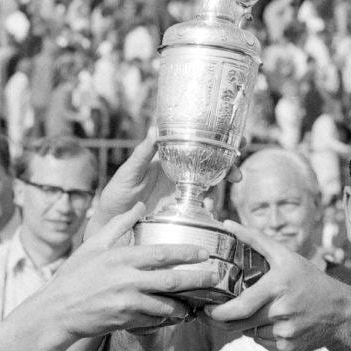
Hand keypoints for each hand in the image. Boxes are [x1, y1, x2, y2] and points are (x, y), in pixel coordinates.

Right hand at [41, 204, 217, 337]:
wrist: (58, 311)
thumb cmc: (75, 275)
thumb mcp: (93, 244)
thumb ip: (118, 224)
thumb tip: (138, 206)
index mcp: (122, 258)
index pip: (162, 253)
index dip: (186, 253)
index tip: (204, 252)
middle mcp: (127, 280)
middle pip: (172, 281)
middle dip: (198, 279)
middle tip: (215, 277)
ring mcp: (128, 303)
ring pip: (167, 305)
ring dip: (185, 305)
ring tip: (198, 302)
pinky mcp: (126, 321)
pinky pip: (154, 320)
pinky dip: (167, 319)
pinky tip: (176, 316)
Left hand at [86, 131, 241, 238]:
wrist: (112, 222)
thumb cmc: (117, 193)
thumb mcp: (129, 172)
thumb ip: (143, 153)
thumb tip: (155, 128)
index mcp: (168, 158)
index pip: (196, 144)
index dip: (217, 140)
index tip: (236, 138)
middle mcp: (179, 173)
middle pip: (211, 164)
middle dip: (229, 165)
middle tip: (238, 172)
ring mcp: (182, 192)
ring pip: (210, 184)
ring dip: (222, 185)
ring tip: (228, 187)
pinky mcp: (181, 210)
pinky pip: (200, 206)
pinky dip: (209, 206)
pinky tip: (210, 209)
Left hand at [205, 221, 350, 350]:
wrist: (341, 311)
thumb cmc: (310, 279)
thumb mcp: (285, 255)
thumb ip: (254, 239)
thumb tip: (227, 224)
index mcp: (277, 287)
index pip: (240, 307)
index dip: (219, 313)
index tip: (207, 310)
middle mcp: (282, 311)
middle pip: (240, 324)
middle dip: (222, 322)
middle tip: (211, 316)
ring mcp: (286, 332)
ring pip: (251, 333)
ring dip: (246, 325)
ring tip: (256, 313)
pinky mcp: (289, 348)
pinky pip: (263, 343)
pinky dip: (261, 335)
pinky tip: (271, 323)